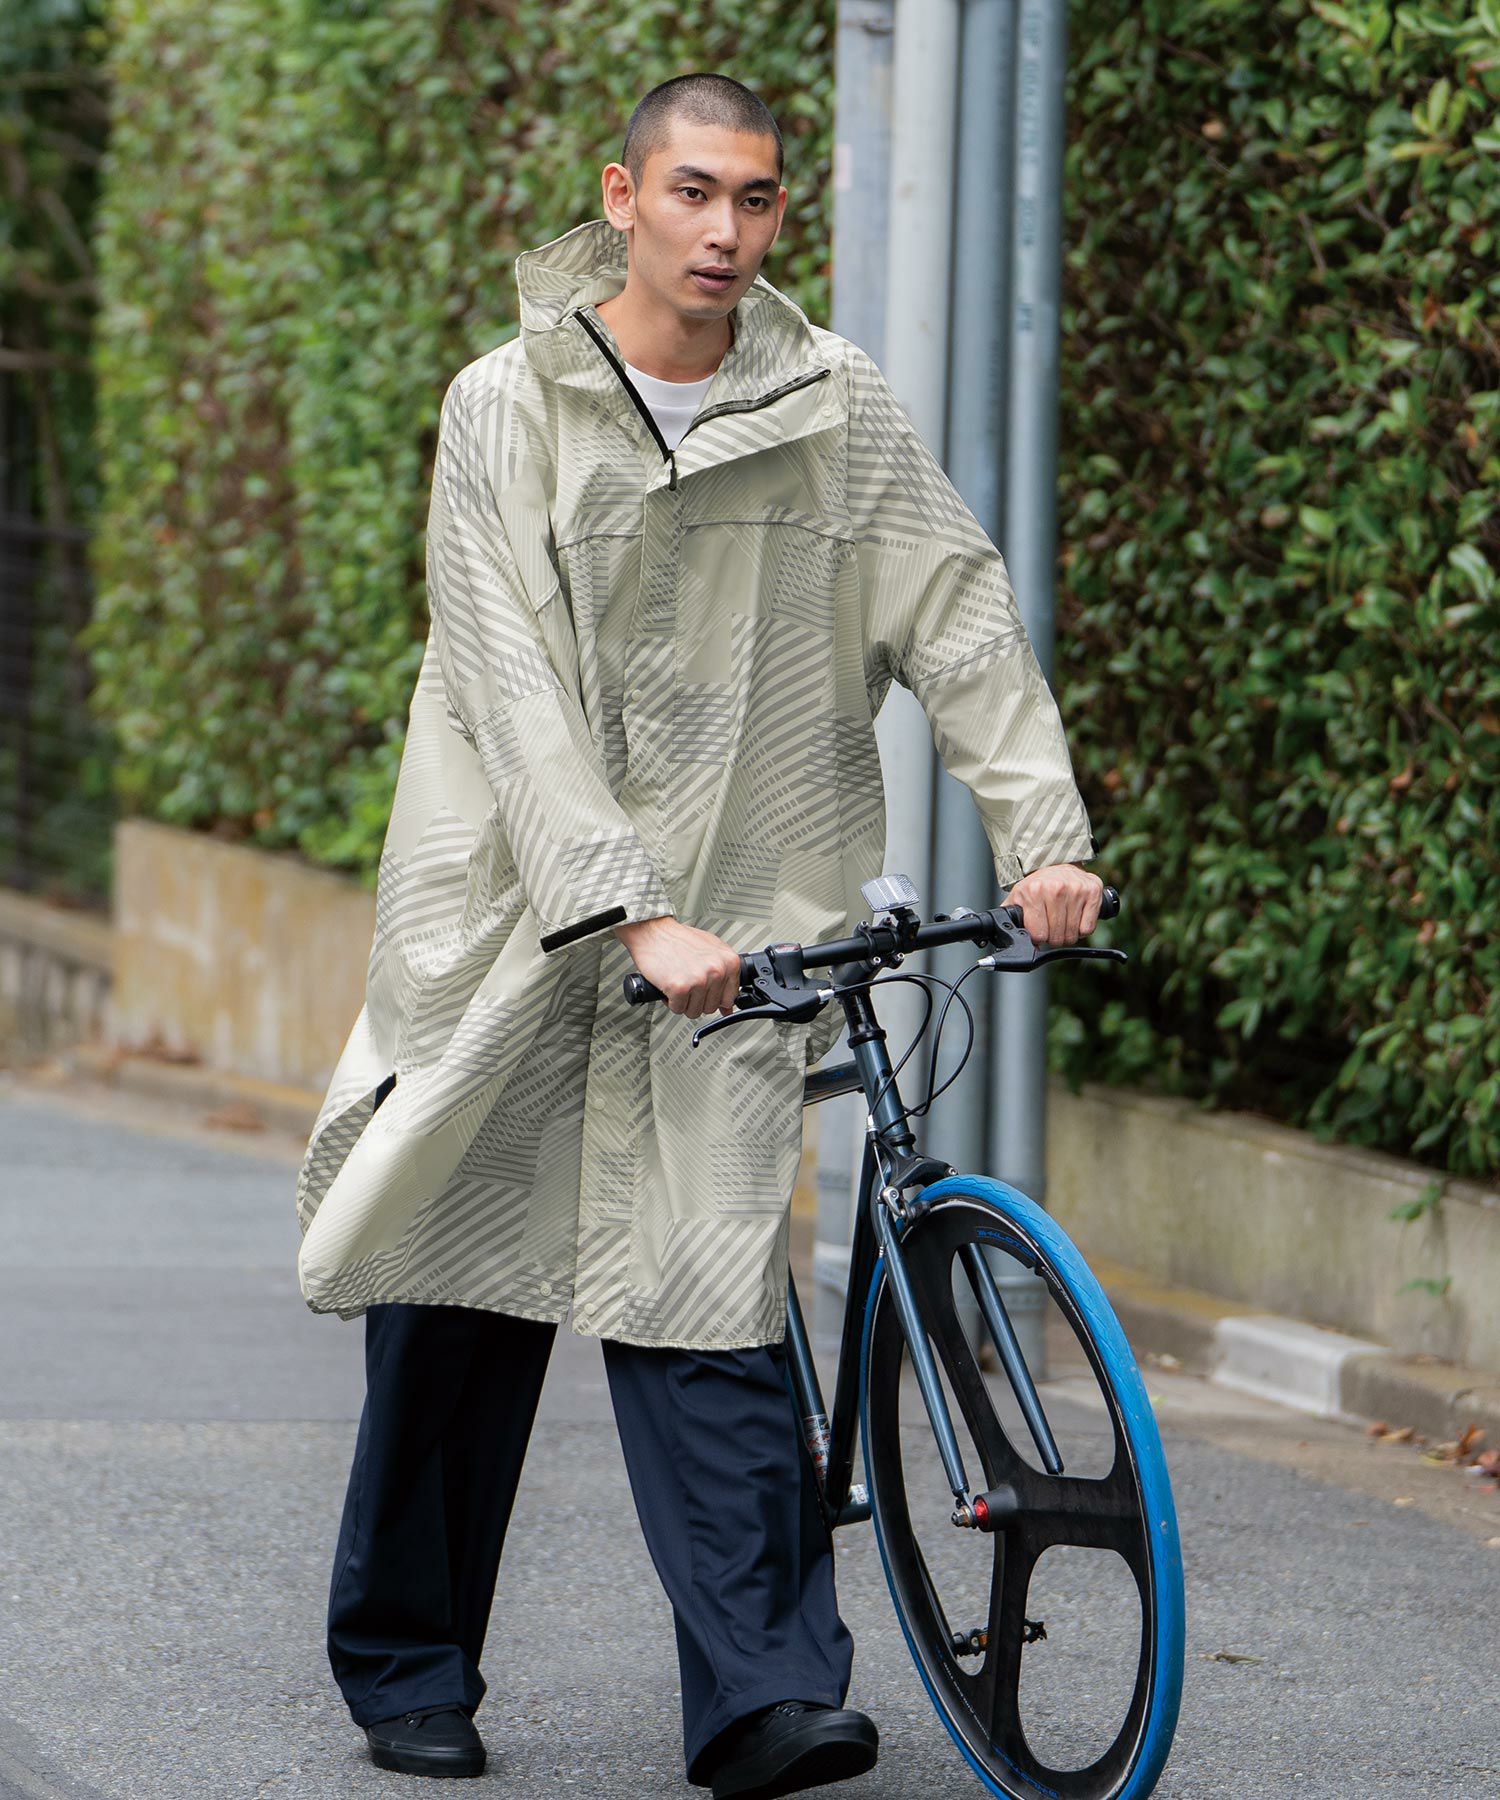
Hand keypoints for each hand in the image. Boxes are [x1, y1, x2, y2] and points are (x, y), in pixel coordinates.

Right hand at [613, 915, 742, 1017]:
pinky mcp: (680, 988)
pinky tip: (669, 985)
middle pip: (711, 1007)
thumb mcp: (711, 951)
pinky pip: (678, 1009)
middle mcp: (717, 970)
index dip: (714, 997)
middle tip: (687, 984)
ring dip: (683, 1002)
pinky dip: (670, 1001)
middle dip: (696, 1000)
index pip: (729, 998)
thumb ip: (724, 975)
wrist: (653, 932)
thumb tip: (727, 1006)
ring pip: (694, 1011)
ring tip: (679, 982)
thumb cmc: (679, 939)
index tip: (706, 993)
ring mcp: (699, 980)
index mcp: (729, 962)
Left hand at [1000, 864, 1104, 946]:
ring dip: (1067, 933)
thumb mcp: (1018, 899)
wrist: (1056, 864)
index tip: (1039, 930)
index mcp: (1034, 892)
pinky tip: (1076, 917)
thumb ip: (1014, 921)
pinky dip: (1082, 928)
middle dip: (1053, 937)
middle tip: (1051, 925)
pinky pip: (1088, 928)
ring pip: (1073, 934)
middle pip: (1057, 937)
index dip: (1038, 937)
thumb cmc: (1037, 885)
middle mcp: (1056, 889)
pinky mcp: (1093, 891)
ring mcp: (1076, 889)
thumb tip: (1018, 944)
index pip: (1039, 935)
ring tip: (1062, 920)